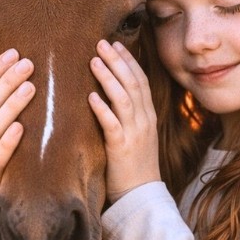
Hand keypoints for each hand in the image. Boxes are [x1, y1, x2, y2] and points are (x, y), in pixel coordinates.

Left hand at [87, 40, 160, 201]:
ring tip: (93, 61)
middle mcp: (144, 121)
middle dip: (117, 61)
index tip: (115, 45)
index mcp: (148, 116)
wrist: (142, 196)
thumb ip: (127, 115)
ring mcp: (135, 134)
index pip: (140, 81)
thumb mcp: (136, 136)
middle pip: (133, 83)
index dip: (128, 61)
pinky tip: (91, 96)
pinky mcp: (122, 148)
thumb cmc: (134, 166)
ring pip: (124, 99)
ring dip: (108, 78)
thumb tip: (109, 95)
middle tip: (101, 43)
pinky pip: (112, 124)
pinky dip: (102, 109)